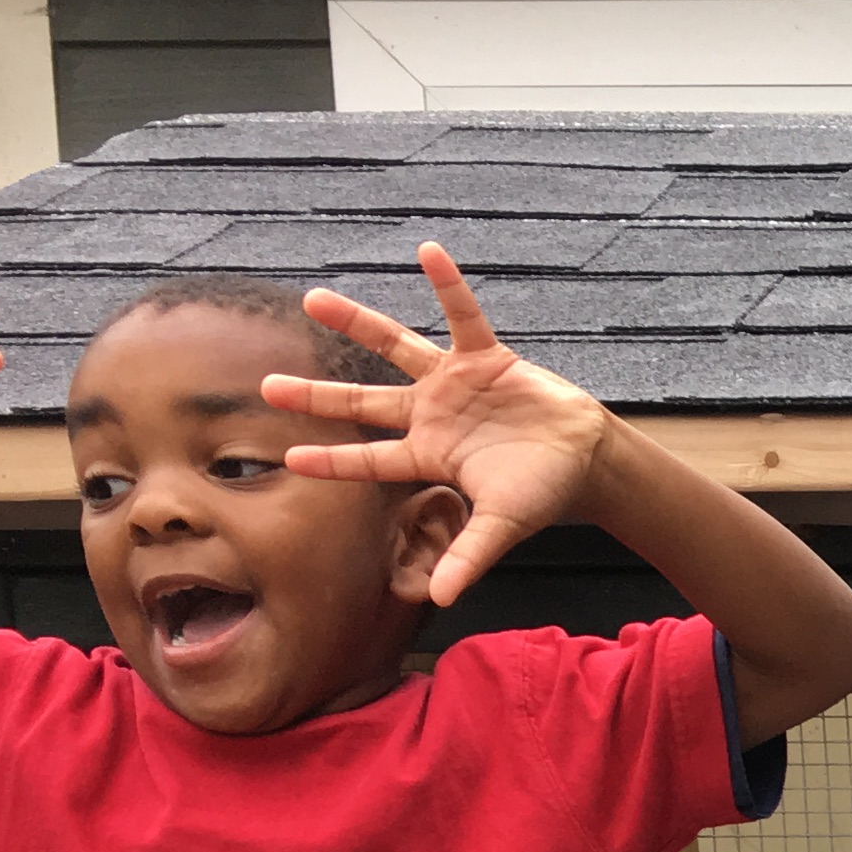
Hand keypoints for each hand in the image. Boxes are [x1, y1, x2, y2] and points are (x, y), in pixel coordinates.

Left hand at [272, 247, 615, 606]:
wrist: (585, 459)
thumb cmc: (541, 493)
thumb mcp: (502, 526)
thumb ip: (469, 556)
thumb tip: (438, 598)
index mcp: (430, 457)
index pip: (370, 460)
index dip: (332, 461)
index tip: (289, 460)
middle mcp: (430, 416)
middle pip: (362, 404)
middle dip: (316, 397)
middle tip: (266, 386)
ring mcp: (453, 384)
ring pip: (394, 347)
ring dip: (356, 324)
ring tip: (314, 300)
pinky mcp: (486, 357)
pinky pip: (464, 314)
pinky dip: (448, 285)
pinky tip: (427, 252)